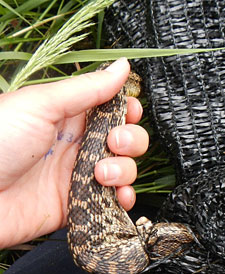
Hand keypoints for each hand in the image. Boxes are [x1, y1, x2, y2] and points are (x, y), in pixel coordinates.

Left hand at [0, 58, 148, 247]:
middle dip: (130, 139)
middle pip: (126, 139)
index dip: (127, 110)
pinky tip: (119, 195)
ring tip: (101, 174)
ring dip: (124, 170)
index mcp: (69, 117)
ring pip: (124, 169)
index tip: (129, 112)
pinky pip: (114, 200)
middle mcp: (79, 145)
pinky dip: (124, 198)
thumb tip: (121, 67)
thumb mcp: (41, 105)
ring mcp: (80, 175)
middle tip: (113, 142)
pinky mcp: (81, 203)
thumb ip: (87, 88)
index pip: (112, 109)